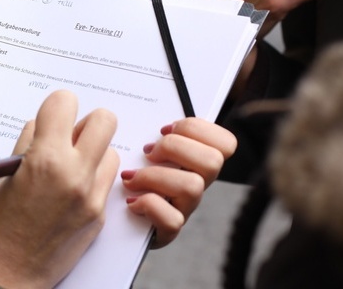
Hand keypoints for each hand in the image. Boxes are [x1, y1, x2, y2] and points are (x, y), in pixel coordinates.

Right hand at [0, 90, 119, 287]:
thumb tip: (44, 125)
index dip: (56, 107)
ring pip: (110, 152)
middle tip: (69, 139)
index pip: (65, 102)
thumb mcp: (5, 176)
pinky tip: (71, 194)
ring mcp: (91, 197)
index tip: (51, 118)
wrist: (6, 277)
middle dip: (86, 124)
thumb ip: (29, 144)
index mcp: (44, 159)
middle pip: (104, 120)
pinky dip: (92, 180)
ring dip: (93, 154)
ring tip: (69, 170)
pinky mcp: (99, 216)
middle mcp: (74, 174)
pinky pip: (105, 182)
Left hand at [121, 118, 235, 248]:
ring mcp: (185, 208)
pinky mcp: (169, 231)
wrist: (117, 218)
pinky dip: (148, 205)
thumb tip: (153, 111)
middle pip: (213, 161)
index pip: (226, 143)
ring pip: (193, 187)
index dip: (197, 129)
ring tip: (131, 177)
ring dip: (155, 176)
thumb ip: (156, 131)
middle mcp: (198, 184)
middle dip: (175, 147)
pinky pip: (172, 219)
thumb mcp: (145, 148)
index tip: (165, 129)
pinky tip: (131, 201)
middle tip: (148, 152)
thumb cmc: (131, 173)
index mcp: (196, 161)